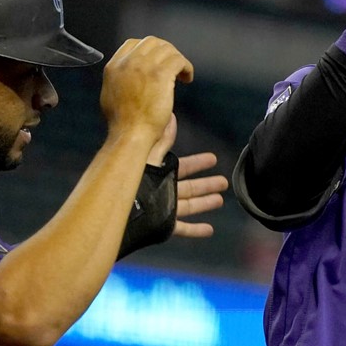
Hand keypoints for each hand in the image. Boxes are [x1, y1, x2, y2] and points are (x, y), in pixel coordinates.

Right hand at [100, 36, 193, 143]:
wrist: (130, 134)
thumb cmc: (123, 123)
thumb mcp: (111, 94)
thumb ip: (121, 79)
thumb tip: (131, 75)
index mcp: (114, 66)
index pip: (133, 43)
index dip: (150, 50)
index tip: (159, 60)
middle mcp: (129, 62)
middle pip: (152, 42)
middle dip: (166, 51)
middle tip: (174, 66)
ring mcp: (144, 66)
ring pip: (168, 49)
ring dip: (178, 60)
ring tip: (182, 74)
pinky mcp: (160, 74)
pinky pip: (179, 60)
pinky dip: (186, 67)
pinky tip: (187, 79)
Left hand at [141, 113, 226, 236]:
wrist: (121, 211)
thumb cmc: (132, 181)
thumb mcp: (150, 156)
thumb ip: (162, 140)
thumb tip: (170, 115)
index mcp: (160, 174)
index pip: (183, 167)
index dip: (198, 163)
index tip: (214, 159)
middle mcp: (163, 191)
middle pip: (190, 187)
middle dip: (207, 184)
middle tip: (224, 182)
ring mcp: (164, 209)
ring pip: (190, 206)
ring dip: (205, 203)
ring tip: (219, 201)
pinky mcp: (164, 225)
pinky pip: (184, 229)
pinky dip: (196, 230)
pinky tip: (209, 230)